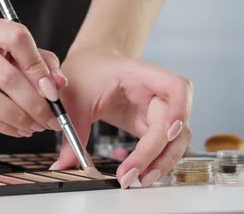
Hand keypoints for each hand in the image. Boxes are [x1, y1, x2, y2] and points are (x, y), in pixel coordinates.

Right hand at [0, 16, 67, 136]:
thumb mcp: (14, 49)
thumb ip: (42, 61)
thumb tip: (59, 83)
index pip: (16, 38)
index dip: (37, 66)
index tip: (51, 89)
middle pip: (6, 76)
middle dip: (33, 103)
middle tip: (49, 118)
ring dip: (18, 117)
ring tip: (35, 126)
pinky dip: (2, 126)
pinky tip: (17, 129)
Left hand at [52, 47, 192, 187]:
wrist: (90, 63)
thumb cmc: (87, 70)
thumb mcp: (74, 99)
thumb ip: (71, 133)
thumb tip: (63, 166)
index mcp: (140, 75)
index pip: (177, 87)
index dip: (180, 108)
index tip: (168, 131)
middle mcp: (156, 93)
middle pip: (175, 124)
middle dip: (158, 153)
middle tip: (132, 176)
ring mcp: (155, 110)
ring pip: (175, 140)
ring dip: (162, 162)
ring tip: (139, 181)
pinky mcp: (149, 125)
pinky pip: (162, 146)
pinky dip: (155, 162)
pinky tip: (138, 173)